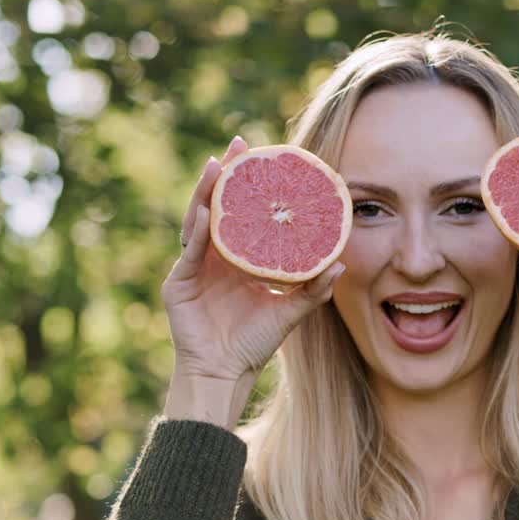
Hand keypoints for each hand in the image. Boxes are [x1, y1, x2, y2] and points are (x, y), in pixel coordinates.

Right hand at [160, 137, 344, 426]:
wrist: (224, 374)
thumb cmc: (253, 344)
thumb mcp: (289, 312)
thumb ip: (312, 290)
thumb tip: (340, 265)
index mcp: (236, 259)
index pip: (241, 213)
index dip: (249, 186)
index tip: (264, 158)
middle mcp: (212, 257)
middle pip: (217, 206)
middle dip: (225, 175)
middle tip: (239, 145)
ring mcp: (192, 267)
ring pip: (198, 220)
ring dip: (207, 192)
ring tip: (218, 165)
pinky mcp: (178, 283)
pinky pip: (189, 251)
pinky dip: (198, 231)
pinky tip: (207, 211)